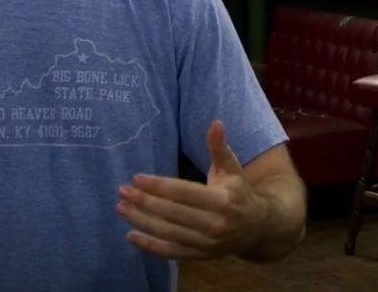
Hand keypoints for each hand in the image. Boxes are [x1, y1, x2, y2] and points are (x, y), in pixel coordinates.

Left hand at [116, 120, 267, 259]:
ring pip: (168, 232)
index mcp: (222, 201)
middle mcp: (215, 225)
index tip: (136, 178)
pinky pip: (170, 252)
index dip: (159, 185)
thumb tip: (216, 122)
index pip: (184, 192)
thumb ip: (219, 147)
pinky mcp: (199, 255)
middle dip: (144, 201)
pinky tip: (130, 235)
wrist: (256, 229)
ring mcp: (206, 243)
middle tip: (122, 191)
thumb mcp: (232, 168)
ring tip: (121, 207)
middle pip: (172, 213)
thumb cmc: (239, 192)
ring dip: (141, 221)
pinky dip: (149, 245)